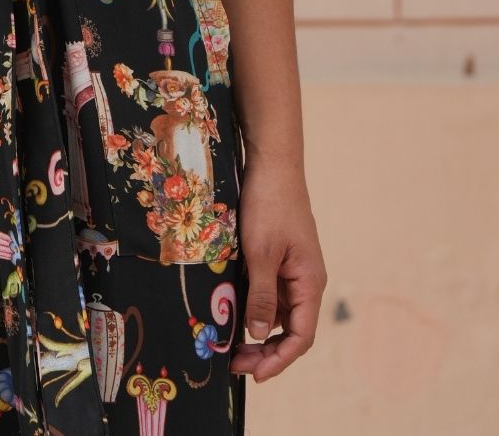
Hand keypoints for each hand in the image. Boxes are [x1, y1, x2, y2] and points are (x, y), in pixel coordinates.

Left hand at [229, 152, 326, 381]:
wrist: (272, 163)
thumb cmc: (269, 205)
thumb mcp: (260, 253)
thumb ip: (261, 296)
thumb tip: (260, 336)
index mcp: (310, 283)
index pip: (301, 337)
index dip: (279, 360)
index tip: (253, 375)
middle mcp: (306, 281)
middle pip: (291, 330)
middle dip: (265, 351)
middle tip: (233, 363)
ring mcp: (294, 269)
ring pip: (279, 313)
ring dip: (258, 331)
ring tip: (229, 343)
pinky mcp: (281, 257)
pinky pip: (271, 293)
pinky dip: (255, 307)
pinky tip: (233, 312)